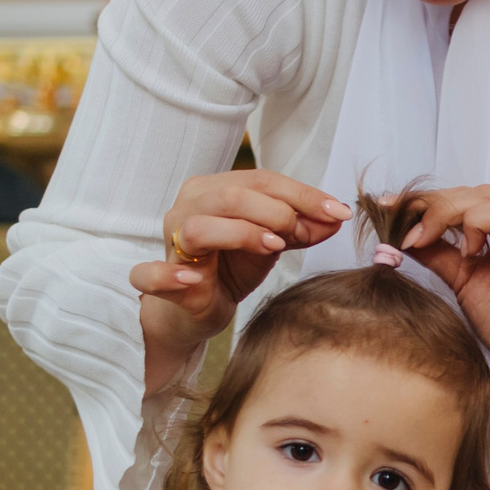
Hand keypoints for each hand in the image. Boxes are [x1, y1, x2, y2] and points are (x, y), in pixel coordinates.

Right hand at [133, 170, 353, 387]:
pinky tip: (191, 280)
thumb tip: (338, 216)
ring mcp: (170, 241)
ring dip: (241, 234)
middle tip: (304, 234)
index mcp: (215, 190)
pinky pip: (149, 273)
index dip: (304, 195)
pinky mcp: (158, 279)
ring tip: (273, 246)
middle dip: (278, 212)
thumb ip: (302, 228)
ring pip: (199, 225)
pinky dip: (167, 274)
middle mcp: (189, 207)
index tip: (340, 212)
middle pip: (232, 195)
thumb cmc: (233, 267)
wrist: (199, 308)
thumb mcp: (274, 243)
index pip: (262, 181)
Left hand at [397, 187, 489, 390]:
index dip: (426, 199)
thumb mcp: (461, 280)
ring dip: (473, 226)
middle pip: (482, 195)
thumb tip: (401, 233)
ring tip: (466, 255)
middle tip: (415, 239)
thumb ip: (437, 253)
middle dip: (439, 211)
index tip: (389, 208)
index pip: (466, 195)